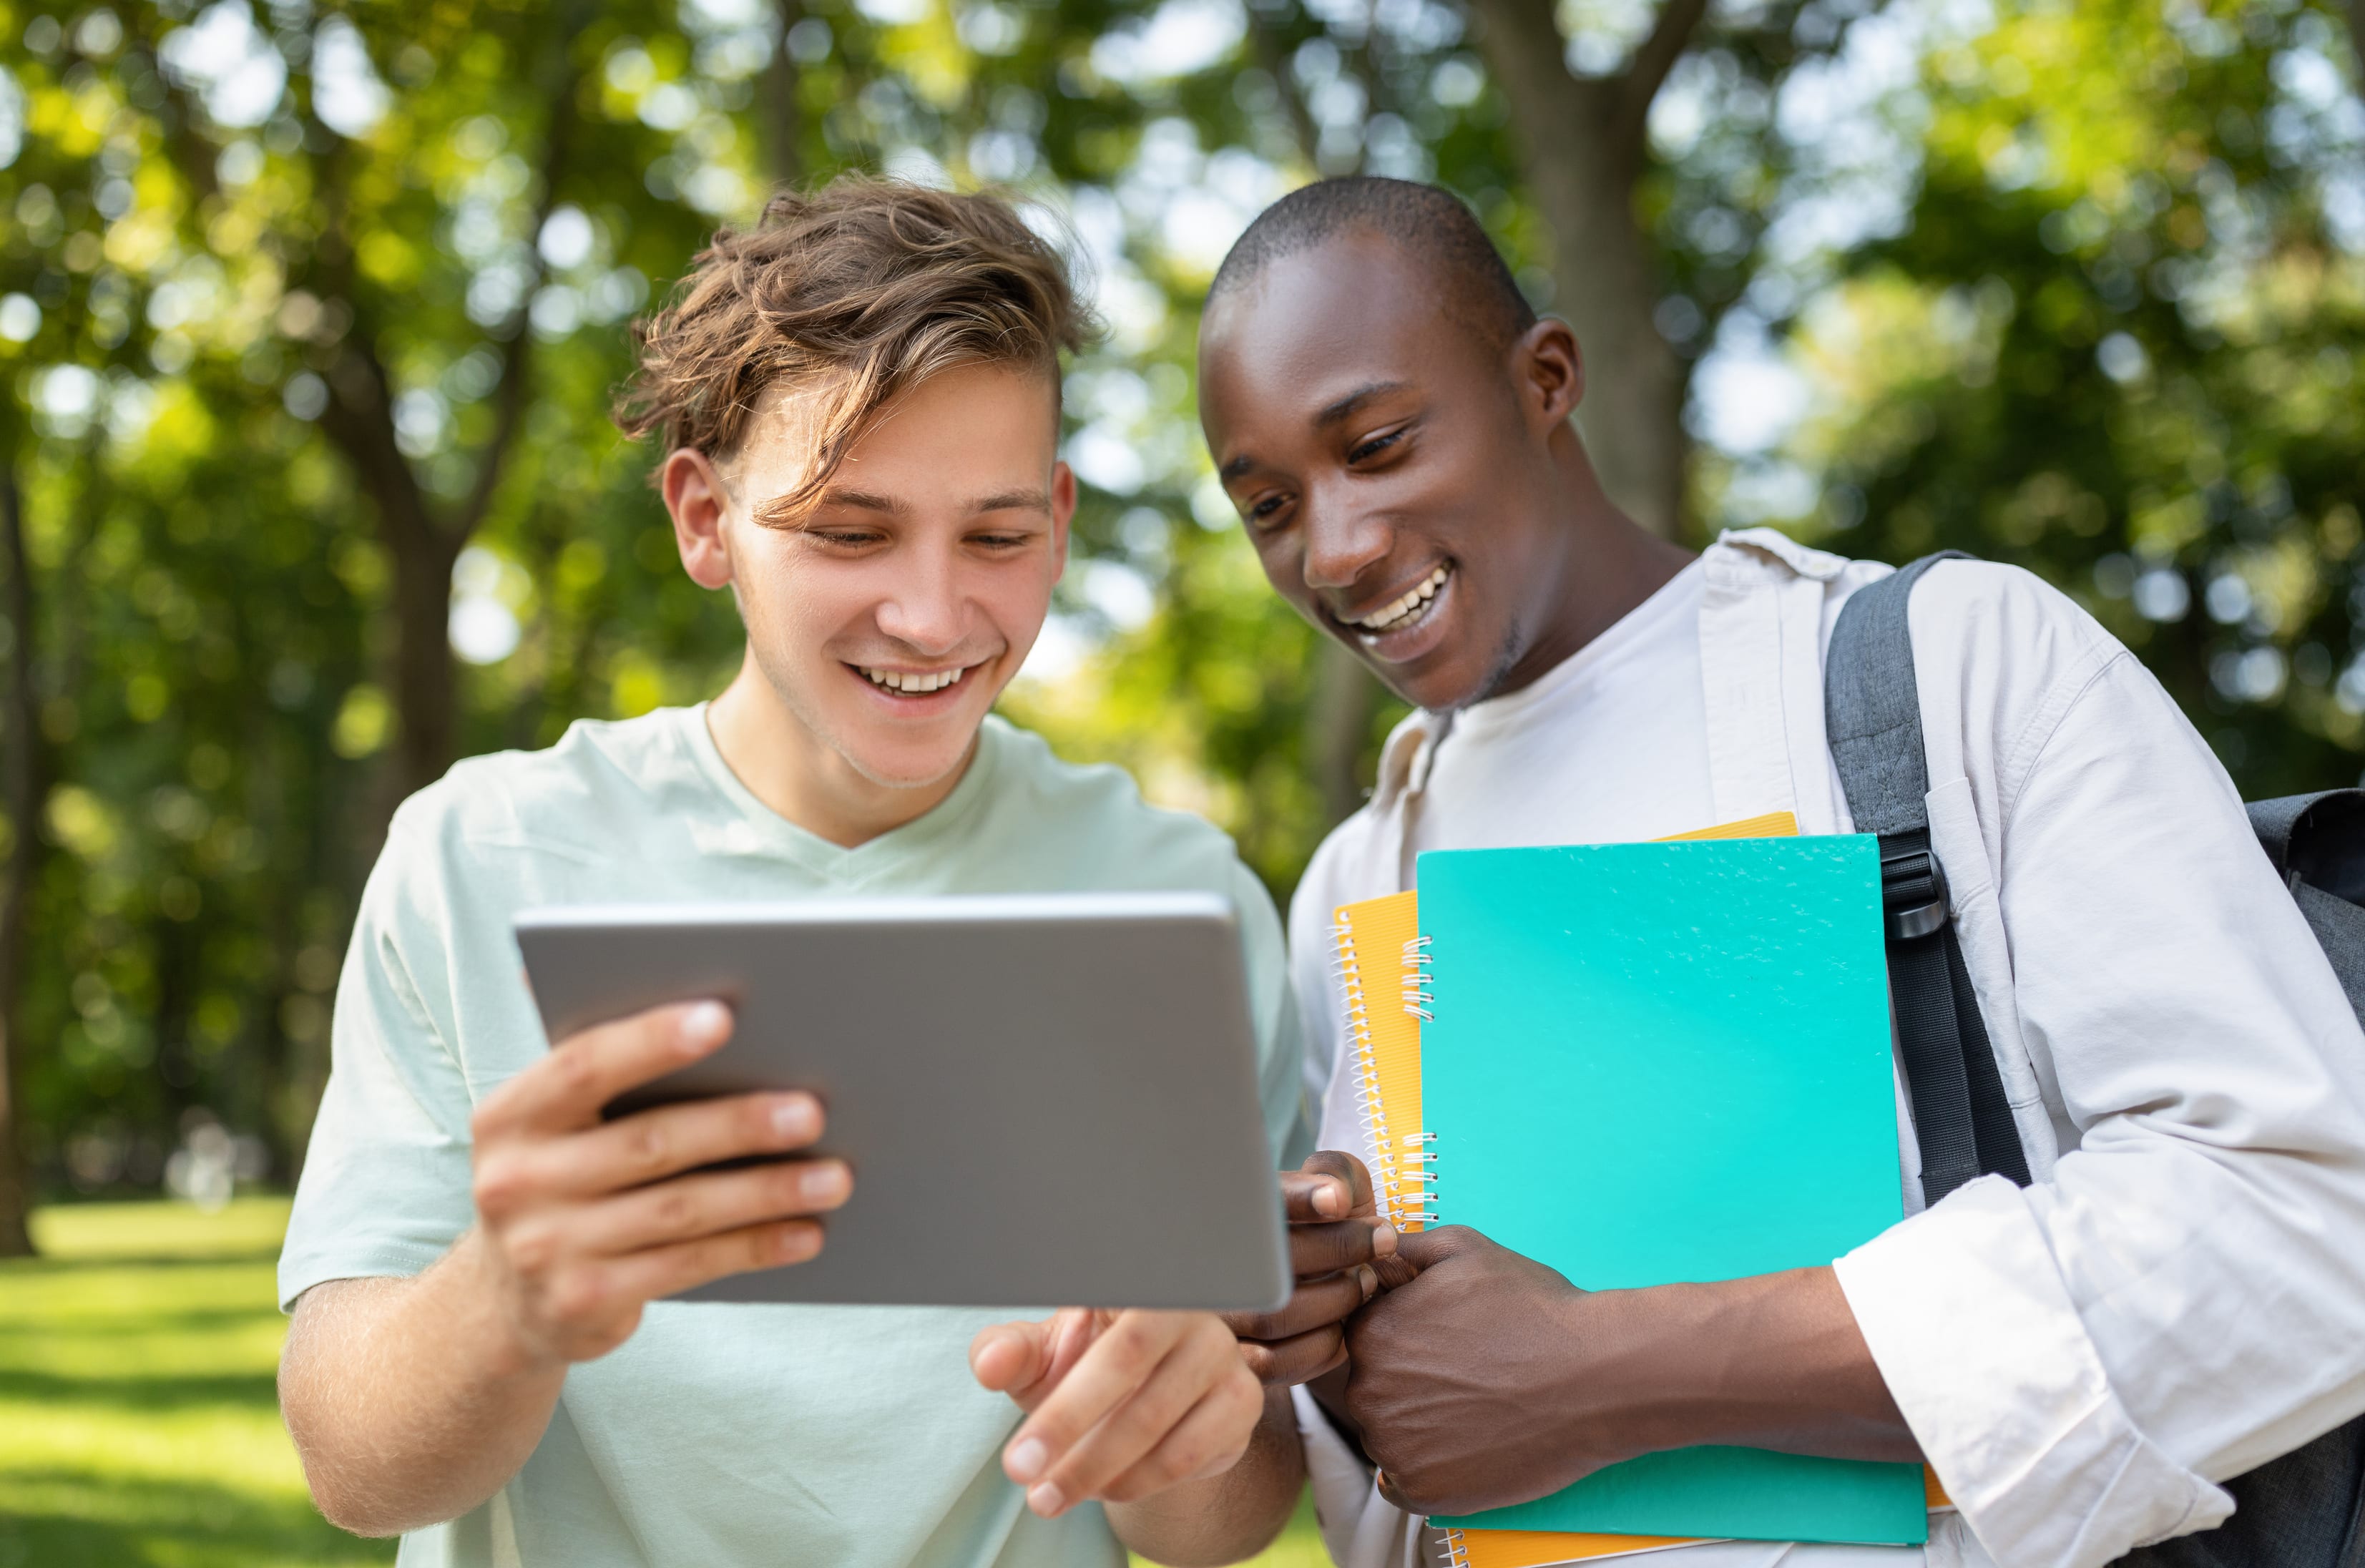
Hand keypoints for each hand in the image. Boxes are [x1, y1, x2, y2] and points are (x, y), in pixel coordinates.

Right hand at [467, 1000, 851, 1369]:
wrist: (509, 1300)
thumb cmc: (564, 1180)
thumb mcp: (559, 1127)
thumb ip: (612, 1079)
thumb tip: (723, 1018)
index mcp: (512, 1115)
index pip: (584, 1065)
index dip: (652, 1038)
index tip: (724, 1017)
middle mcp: (516, 1180)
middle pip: (650, 1142)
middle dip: (739, 1125)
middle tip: (812, 1112)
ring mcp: (546, 1248)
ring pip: (680, 1210)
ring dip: (766, 1192)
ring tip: (834, 1176)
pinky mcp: (584, 1301)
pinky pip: (687, 1266)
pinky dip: (754, 1246)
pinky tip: (804, 1232)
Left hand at [970, 1309, 1264, 1516]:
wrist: (1146, 1403)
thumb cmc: (1086, 1364)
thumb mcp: (1042, 1356)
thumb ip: (1011, 1353)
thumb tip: (988, 1363)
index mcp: (1132, 1281)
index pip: (1093, 1309)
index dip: (1057, 1363)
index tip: (1013, 1399)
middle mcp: (1185, 1306)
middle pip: (1125, 1361)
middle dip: (1066, 1423)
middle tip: (1019, 1470)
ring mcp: (1221, 1353)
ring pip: (1155, 1418)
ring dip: (1093, 1467)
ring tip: (1047, 1495)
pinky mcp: (1241, 1401)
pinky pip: (1186, 1453)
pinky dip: (1136, 1480)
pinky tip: (1103, 1488)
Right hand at [1223, 1151, 1401, 1384]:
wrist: (1308, 1292)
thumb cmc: (1322, 1230)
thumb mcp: (1331, 1189)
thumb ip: (1336, 1174)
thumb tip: (1337, 1196)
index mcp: (1227, 1208)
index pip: (1254, 1199)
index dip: (1298, 1198)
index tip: (1340, 1199)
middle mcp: (1211, 1262)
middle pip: (1267, 1259)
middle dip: (1337, 1247)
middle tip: (1383, 1239)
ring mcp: (1218, 1316)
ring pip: (1276, 1314)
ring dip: (1338, 1297)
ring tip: (1367, 1280)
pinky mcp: (1235, 1361)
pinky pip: (1280, 1361)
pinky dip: (1325, 1341)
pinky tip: (1344, 1322)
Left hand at [1344, 1225, 1627, 1514]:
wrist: (1596, 1378)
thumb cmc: (1533, 1309)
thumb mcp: (1462, 1248)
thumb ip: (1401, 1250)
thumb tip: (1368, 1257)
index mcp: (1370, 1333)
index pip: (1364, 1336)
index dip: (1405, 1335)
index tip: (1446, 1339)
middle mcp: (1367, 1392)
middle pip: (1372, 1387)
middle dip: (1408, 1380)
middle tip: (1468, 1372)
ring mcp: (1392, 1447)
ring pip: (1386, 1435)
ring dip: (1417, 1425)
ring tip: (1476, 1407)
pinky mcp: (1423, 1491)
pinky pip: (1402, 1482)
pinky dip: (1429, 1468)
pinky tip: (1468, 1444)